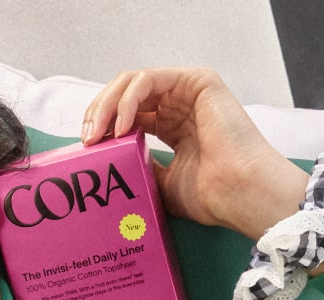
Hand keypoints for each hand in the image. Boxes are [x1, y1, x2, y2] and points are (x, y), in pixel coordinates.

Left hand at [81, 68, 309, 241]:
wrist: (236, 193)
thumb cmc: (208, 195)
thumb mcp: (159, 184)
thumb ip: (137, 167)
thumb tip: (108, 166)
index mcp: (171, 127)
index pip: (127, 115)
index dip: (102, 127)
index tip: (86, 151)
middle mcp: (178, 106)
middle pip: (125, 95)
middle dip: (99, 113)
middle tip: (86, 139)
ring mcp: (187, 91)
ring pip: (132, 82)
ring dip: (107, 105)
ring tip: (97, 133)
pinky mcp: (197, 81)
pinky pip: (149, 79)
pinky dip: (128, 100)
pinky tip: (120, 125)